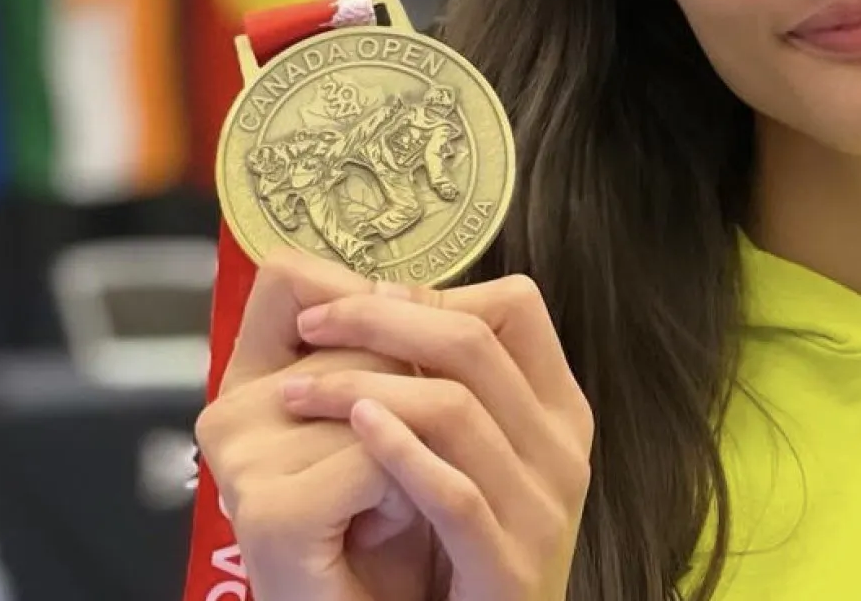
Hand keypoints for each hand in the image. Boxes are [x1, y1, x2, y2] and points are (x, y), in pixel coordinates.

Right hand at [194, 250, 435, 600]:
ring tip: (400, 498)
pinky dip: (413, 489)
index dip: (364, 298)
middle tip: (398, 465)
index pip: (289, 277)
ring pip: (383, 393)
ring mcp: (243, 461)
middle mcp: (231, 413)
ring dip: (423, 446)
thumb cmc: (398, 525)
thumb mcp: (387, 418)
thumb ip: (384, 351)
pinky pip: (378, 457)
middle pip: (364, 337)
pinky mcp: (268, 510)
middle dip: (415, 394)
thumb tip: (409, 288)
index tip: (399, 349)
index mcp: (250, 382)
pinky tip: (395, 521)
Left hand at [282, 275, 594, 600]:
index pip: (516, 308)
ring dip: (363, 386)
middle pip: (475, 344)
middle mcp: (562, 451)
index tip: (365, 299)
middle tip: (310, 328)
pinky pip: (455, 493)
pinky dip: (399, 453)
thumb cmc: (467, 550)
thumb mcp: (475, 457)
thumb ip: (455, 388)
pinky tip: (353, 431)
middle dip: (380, 320)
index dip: (434, 292)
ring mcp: (543, 511)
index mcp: (559, 412)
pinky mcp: (510, 568)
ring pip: (457, 408)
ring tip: (298, 391)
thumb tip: (388, 298)